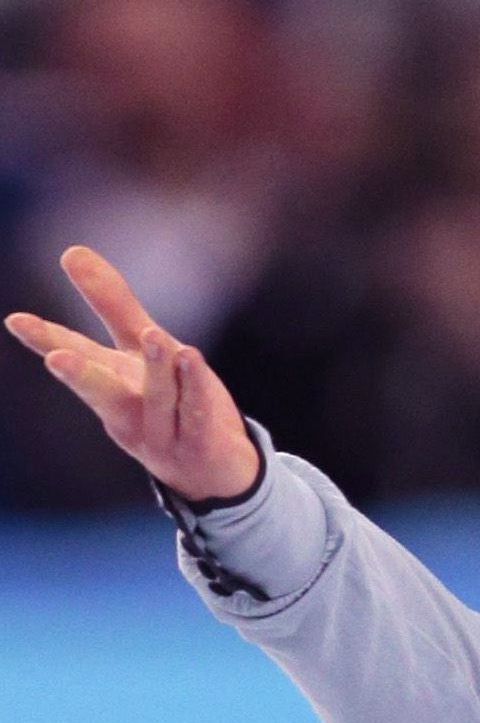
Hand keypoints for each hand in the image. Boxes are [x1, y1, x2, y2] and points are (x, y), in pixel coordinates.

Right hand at [4, 245, 260, 501]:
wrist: (217, 471)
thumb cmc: (170, 404)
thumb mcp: (139, 352)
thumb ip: (111, 305)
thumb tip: (70, 251)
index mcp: (111, 386)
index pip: (77, 357)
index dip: (47, 340)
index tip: (16, 320)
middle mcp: (130, 413)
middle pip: (101, 392)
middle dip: (80, 376)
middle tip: (56, 358)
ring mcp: (163, 435)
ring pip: (158, 399)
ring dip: (157, 369)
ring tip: (154, 335)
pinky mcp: (200, 447)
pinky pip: (197, 415)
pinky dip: (195, 389)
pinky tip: (193, 358)